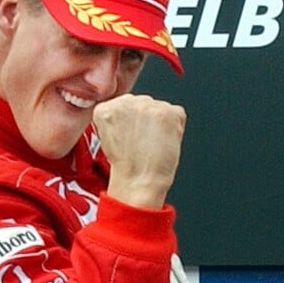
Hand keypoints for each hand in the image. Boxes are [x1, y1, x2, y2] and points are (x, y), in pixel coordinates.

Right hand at [93, 93, 185, 208]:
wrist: (139, 181)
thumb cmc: (126, 166)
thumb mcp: (108, 137)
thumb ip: (118, 118)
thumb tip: (132, 113)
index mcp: (106, 109)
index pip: (123, 104)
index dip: (130, 122)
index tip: (129, 135)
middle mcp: (126, 101)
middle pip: (143, 103)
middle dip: (146, 120)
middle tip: (142, 141)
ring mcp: (148, 105)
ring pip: (160, 108)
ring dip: (160, 123)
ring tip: (152, 144)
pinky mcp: (168, 111)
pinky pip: (177, 114)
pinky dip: (176, 128)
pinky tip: (164, 142)